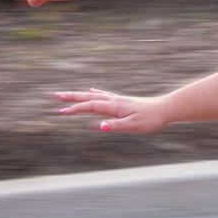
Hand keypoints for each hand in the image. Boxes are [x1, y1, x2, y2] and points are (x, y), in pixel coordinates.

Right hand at [55, 88, 169, 133]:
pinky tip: (90, 91)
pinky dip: (92, 93)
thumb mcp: (133, 126)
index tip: (59, 113)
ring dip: (77, 95)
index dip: (74, 109)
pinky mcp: (121, 101)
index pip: (89, 106)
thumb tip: (100, 126)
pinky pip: (102, 95)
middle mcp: (113, 100)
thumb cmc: (150, 119)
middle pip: (87, 97)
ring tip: (64, 94)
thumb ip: (115, 126)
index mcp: (114, 106)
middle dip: (69, 97)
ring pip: (92, 95)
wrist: (164, 109)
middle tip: (52, 96)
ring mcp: (116, 100)